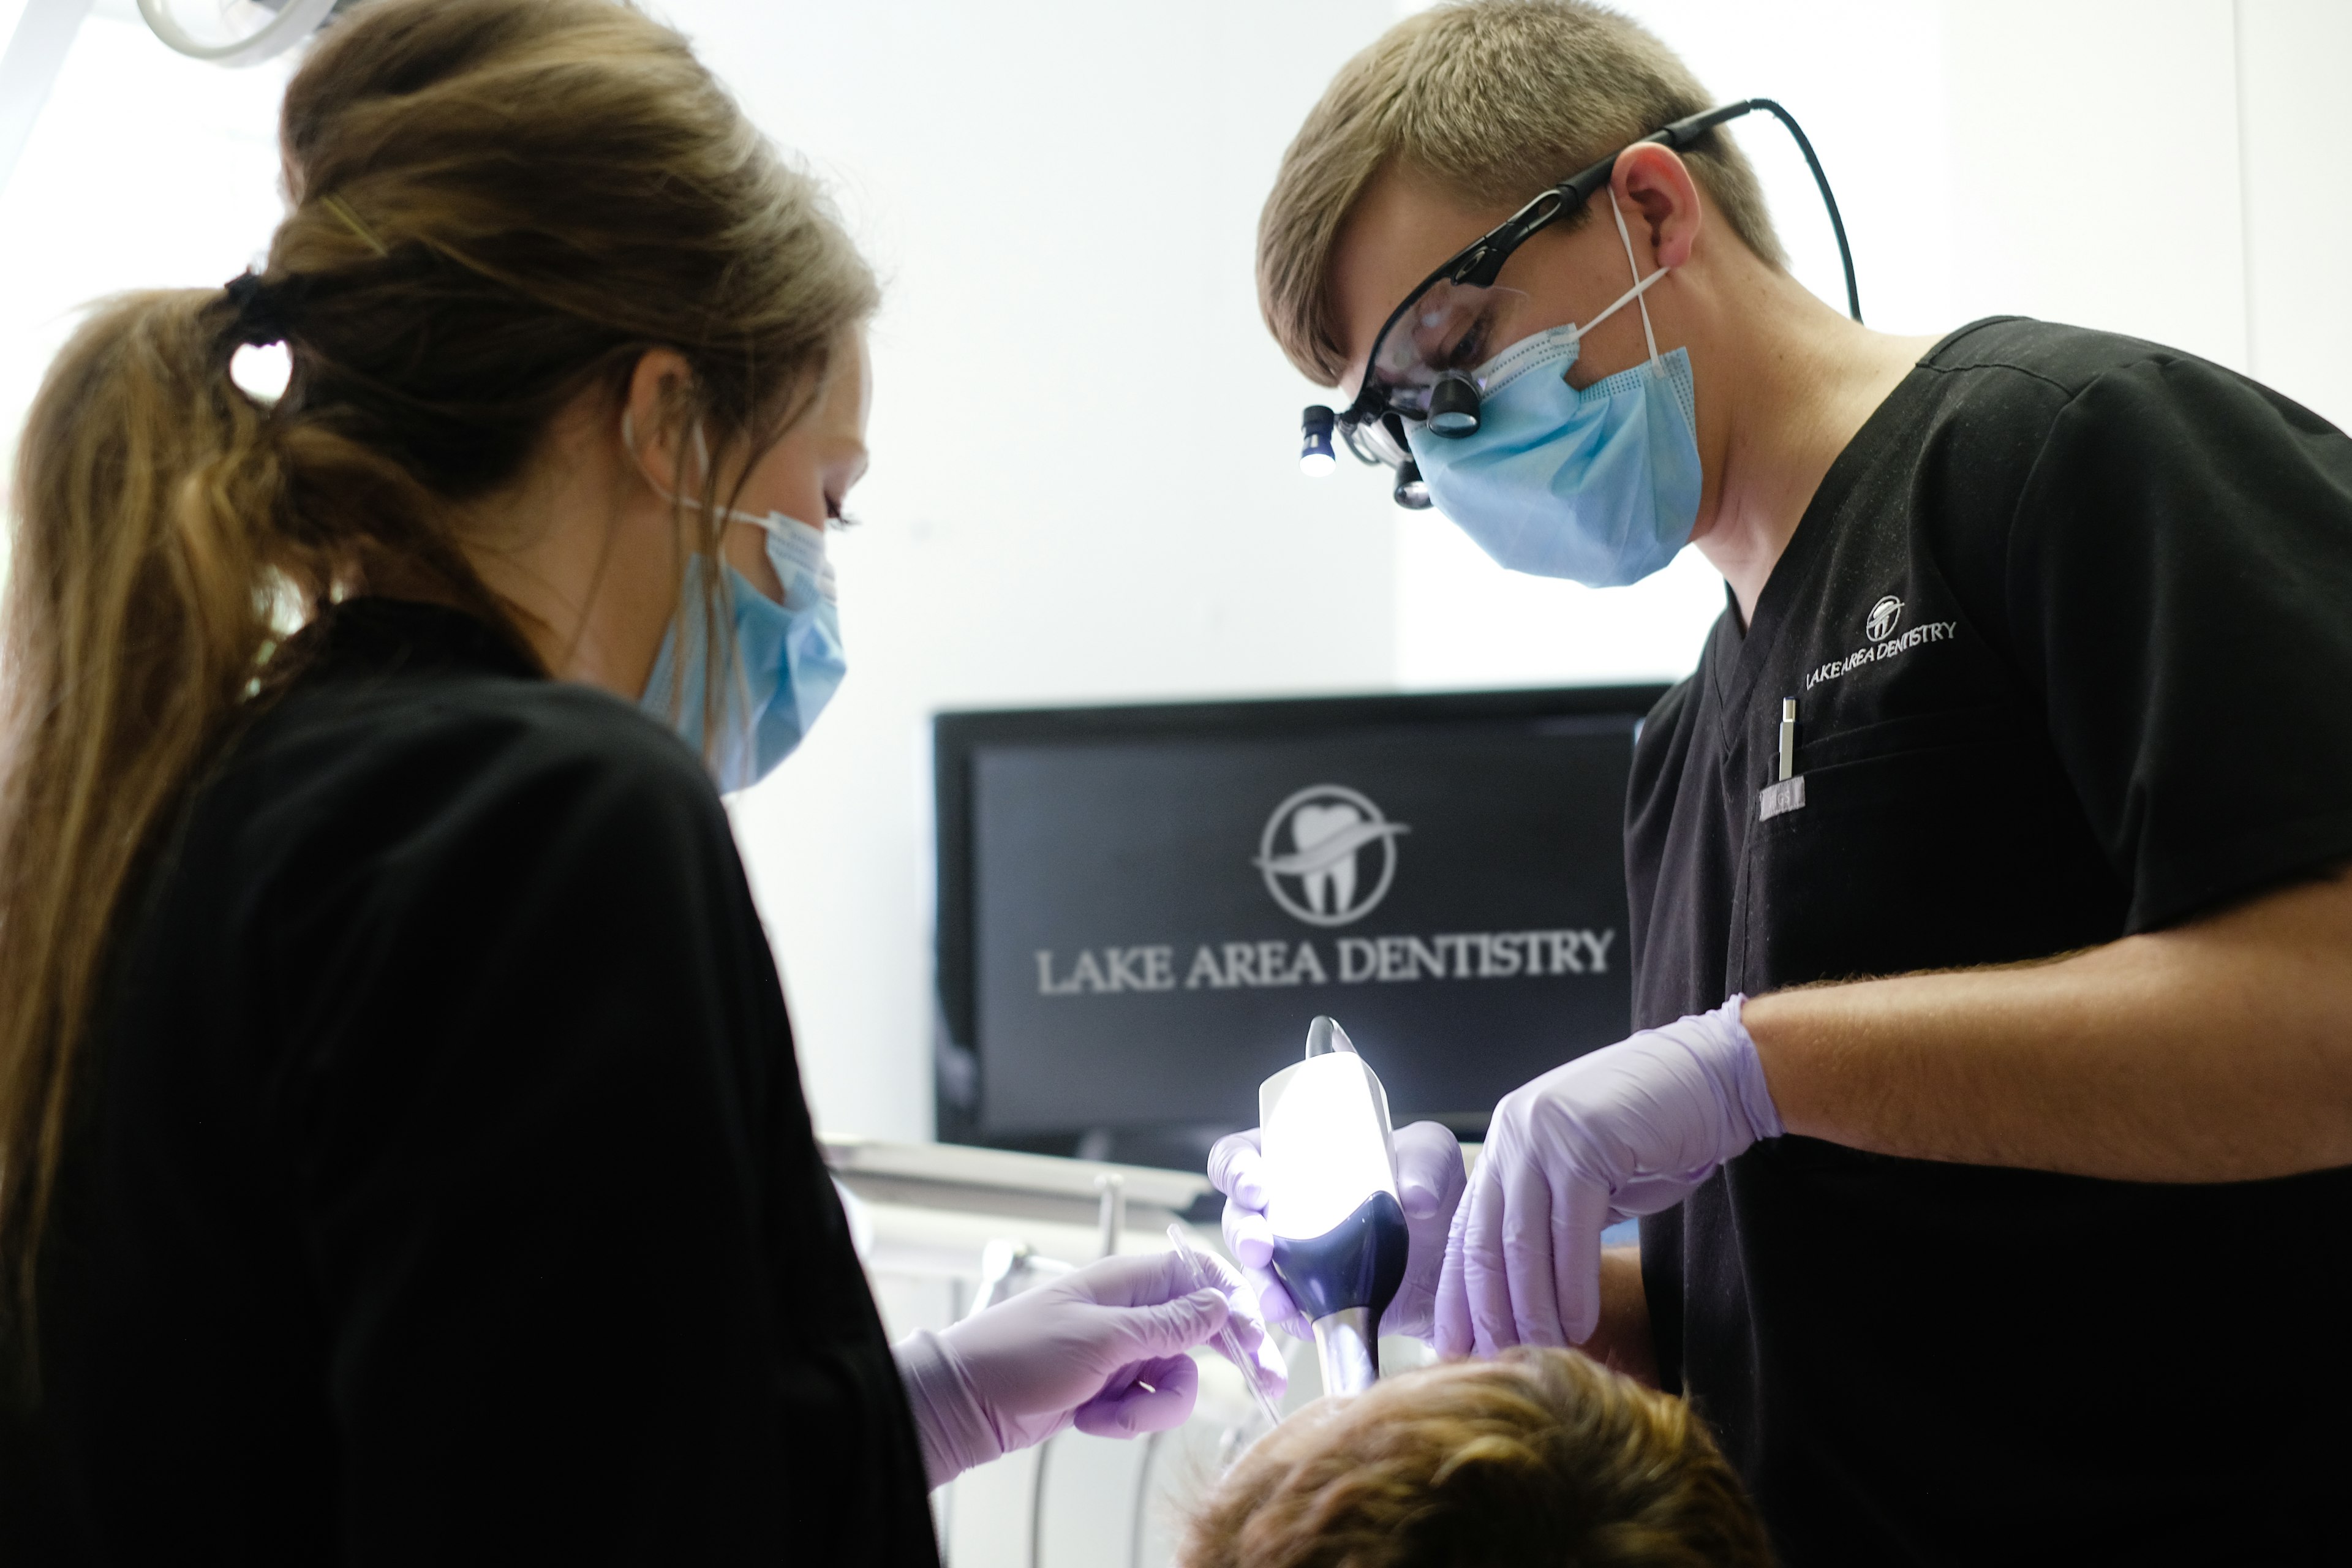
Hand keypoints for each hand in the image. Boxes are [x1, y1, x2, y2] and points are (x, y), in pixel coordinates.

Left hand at [893, 1250, 1275, 1487]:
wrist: (963, 1404)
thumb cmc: (1016, 1355)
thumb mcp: (1101, 1339)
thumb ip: (1166, 1324)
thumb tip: (1219, 1304)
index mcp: (1127, 1282)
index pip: (1200, 1277)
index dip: (1235, 1303)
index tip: (1259, 1338)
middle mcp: (1129, 1312)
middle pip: (1201, 1330)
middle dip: (1226, 1361)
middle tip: (1264, 1387)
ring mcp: (1119, 1351)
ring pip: (1176, 1377)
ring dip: (1152, 1407)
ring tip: (1109, 1413)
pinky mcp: (1108, 1388)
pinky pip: (1146, 1404)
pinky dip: (1126, 1420)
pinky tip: (1091, 1419)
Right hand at [1208, 1119, 1465, 1340]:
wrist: (1455, 1256)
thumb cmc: (1432, 1188)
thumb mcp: (1433, 1157)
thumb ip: (1426, 1162)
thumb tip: (1415, 1196)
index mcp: (1295, 1158)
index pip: (1241, 1155)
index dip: (1235, 1169)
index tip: (1255, 1186)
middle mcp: (1284, 1206)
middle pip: (1238, 1217)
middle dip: (1241, 1234)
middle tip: (1260, 1247)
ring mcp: (1295, 1256)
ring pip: (1255, 1269)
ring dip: (1260, 1285)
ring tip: (1279, 1303)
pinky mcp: (1313, 1297)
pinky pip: (1287, 1310)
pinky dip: (1292, 1319)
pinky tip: (1307, 1324)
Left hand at [1436, 995, 1780, 1355]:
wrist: (1712, 1081)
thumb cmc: (1654, 1136)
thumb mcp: (1586, 1177)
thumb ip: (1550, 1221)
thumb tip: (1523, 1301)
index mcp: (1507, 1143)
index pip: (1467, 1230)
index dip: (1458, 1294)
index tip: (1453, 1346)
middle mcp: (1513, 1134)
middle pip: (1485, 1241)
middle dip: (1487, 1311)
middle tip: (1492, 1364)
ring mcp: (1544, 1135)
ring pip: (1522, 1242)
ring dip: (1530, 1309)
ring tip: (1538, 1354)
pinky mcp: (1583, 1144)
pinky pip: (1570, 1233)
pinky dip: (1573, 1287)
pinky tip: (1579, 1325)